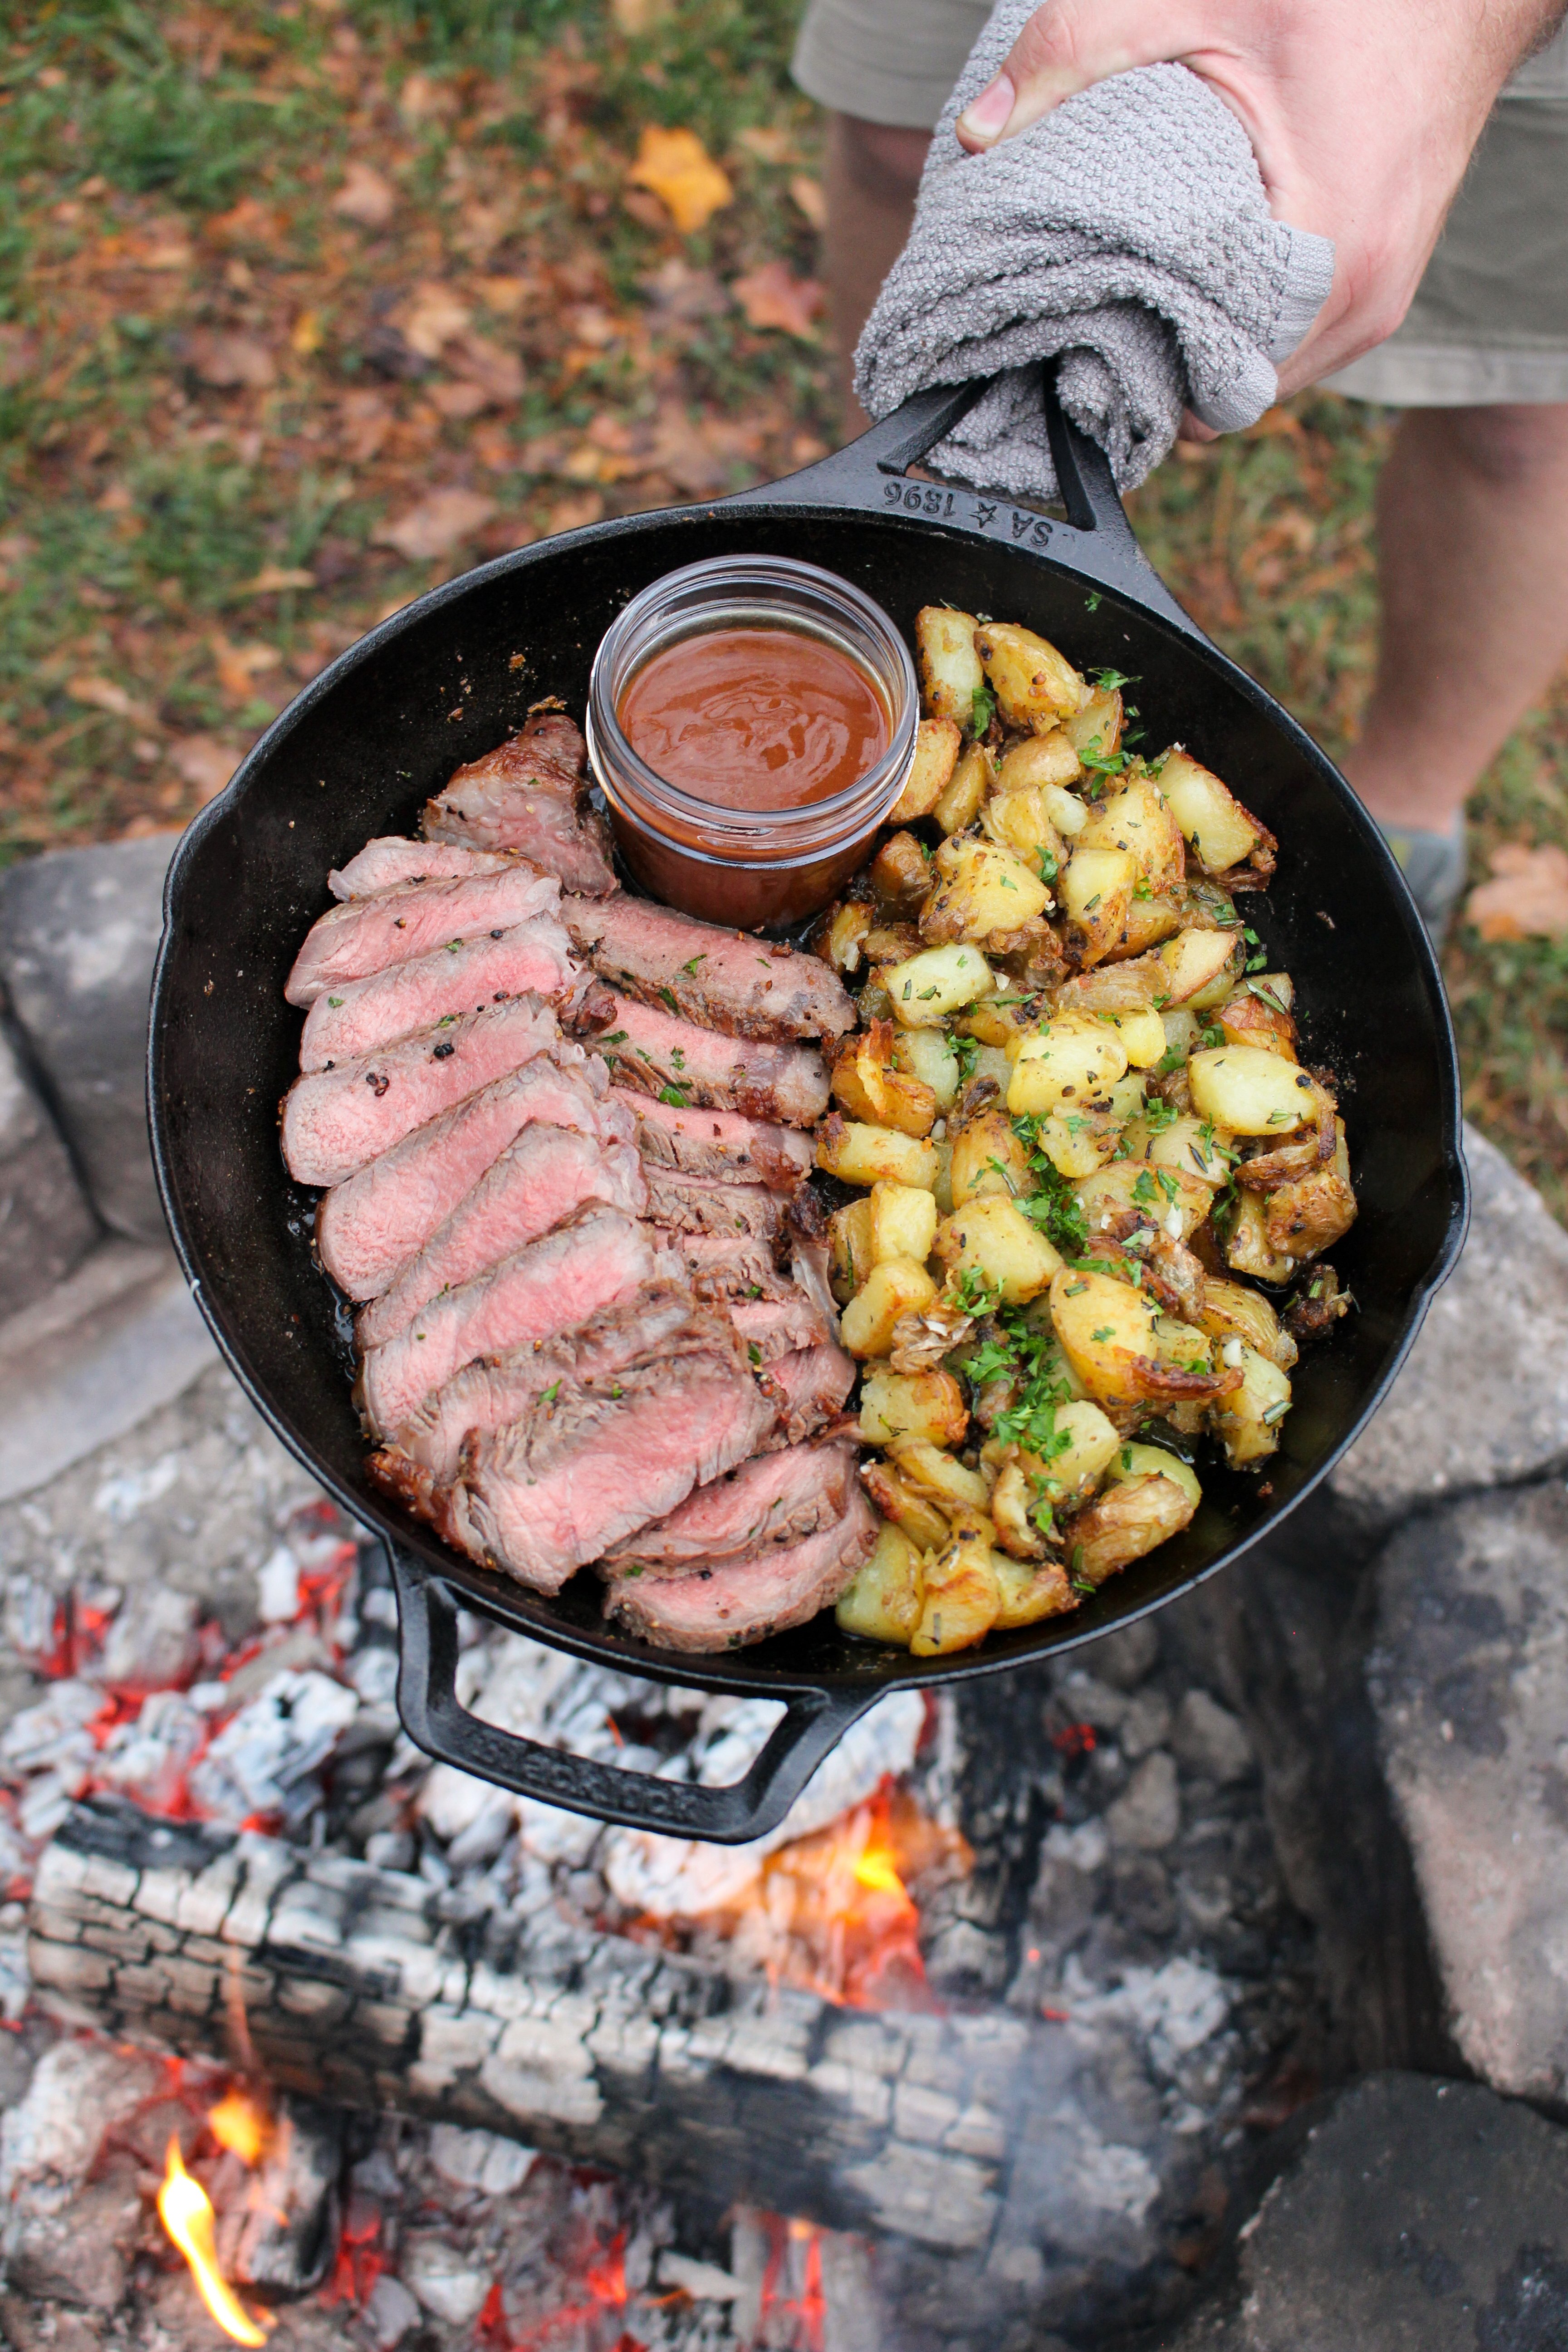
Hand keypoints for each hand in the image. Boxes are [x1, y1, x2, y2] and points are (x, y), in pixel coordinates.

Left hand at [955, 0, 1565, 388]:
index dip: (1133, 387)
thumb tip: (977, 133)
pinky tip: (1194, 291)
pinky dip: (1240, 329)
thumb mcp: (1193, 2)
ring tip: (1135, 314)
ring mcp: (1381, 299)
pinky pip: (1295, 344)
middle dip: (1158, 376)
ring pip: (1263, 378)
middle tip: (1086, 339)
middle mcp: (1363, 297)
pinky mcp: (1383, 286)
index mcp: (1327, 250)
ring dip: (1199, 355)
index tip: (1072, 364)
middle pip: (1232, 399)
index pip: (1212, 391)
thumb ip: (1075, 56)